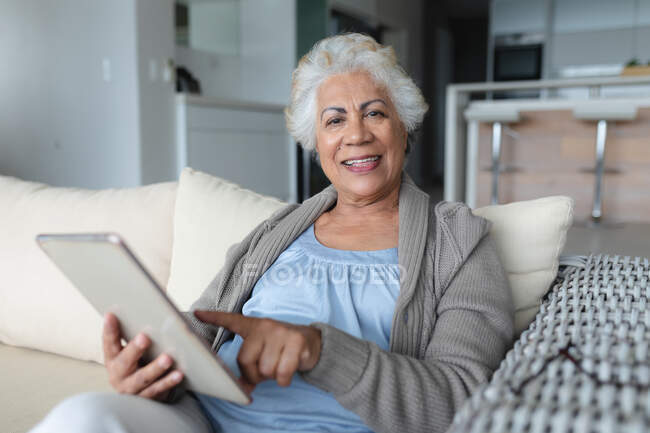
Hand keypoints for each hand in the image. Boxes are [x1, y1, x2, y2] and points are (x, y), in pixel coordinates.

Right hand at [103, 312, 183, 399]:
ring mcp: (131, 388)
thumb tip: (157, 297)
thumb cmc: (137, 361)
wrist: (137, 393)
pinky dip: (168, 382)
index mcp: (113, 358)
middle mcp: (118, 374)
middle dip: (134, 349)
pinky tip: (178, 374)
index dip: (109, 329)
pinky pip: (157, 390)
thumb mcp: (132, 348)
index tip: (111, 314)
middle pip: (125, 361)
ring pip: (143, 378)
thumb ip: (137, 329)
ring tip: (168, 358)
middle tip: (145, 337)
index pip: (109, 342)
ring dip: (155, 368)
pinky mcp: (145, 398)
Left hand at [194, 311, 321, 389]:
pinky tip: (288, 371)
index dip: (213, 317)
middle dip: (255, 374)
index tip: (198, 313)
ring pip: (265, 369)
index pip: (231, 320)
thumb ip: (250, 366)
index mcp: (254, 326)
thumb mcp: (264, 350)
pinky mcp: (295, 341)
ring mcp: (280, 332)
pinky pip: (282, 373)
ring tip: (279, 366)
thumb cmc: (282, 349)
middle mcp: (265, 326)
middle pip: (246, 361)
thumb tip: (242, 389)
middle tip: (266, 369)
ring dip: (272, 377)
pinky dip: (284, 380)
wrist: (313, 341)